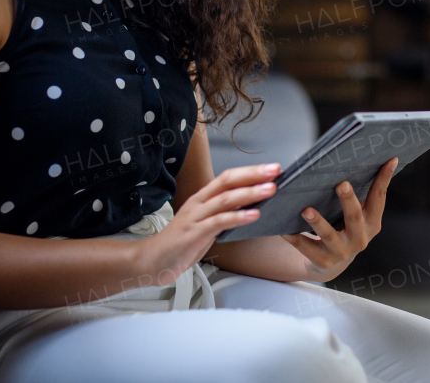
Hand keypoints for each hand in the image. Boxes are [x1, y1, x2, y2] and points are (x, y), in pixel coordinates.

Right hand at [137, 163, 279, 285]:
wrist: (154, 261)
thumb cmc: (182, 243)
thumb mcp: (206, 224)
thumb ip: (225, 214)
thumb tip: (252, 207)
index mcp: (202, 198)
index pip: (228, 177)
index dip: (250, 171)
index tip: (272, 168)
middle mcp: (198, 203)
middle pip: (227, 181)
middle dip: (253, 175)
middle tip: (276, 170)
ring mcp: (195, 217)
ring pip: (225, 199)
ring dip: (250, 193)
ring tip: (270, 189)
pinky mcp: (194, 233)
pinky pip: (218, 222)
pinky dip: (237, 217)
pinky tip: (253, 215)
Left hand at [282, 157, 397, 283]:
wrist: (329, 264)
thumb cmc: (342, 228)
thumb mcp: (354, 214)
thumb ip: (357, 194)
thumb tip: (352, 159)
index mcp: (371, 223)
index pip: (379, 198)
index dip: (384, 179)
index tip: (390, 159)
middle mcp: (360, 238)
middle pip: (355, 217)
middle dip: (348, 201)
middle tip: (341, 184)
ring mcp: (341, 252)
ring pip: (329, 236)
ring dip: (318, 222)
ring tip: (307, 210)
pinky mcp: (322, 261)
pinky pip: (306, 247)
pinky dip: (294, 238)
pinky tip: (283, 229)